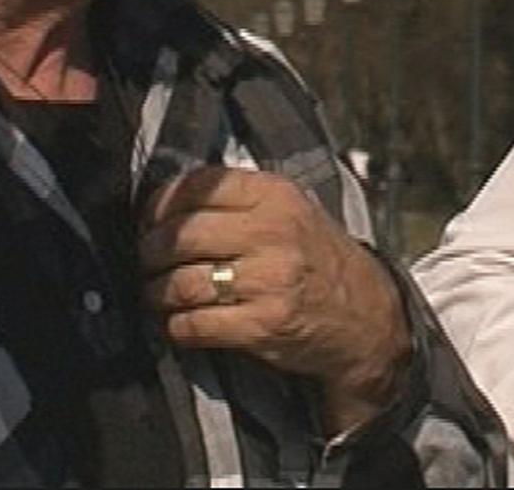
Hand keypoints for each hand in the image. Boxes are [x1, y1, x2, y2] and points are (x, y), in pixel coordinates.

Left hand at [139, 167, 410, 433]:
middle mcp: (272, 233)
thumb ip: (239, 199)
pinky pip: (195, 325)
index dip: (159, 204)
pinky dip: (175, 327)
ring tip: (156, 295)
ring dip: (156, 293)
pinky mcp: (264, 325)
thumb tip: (167, 202)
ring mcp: (269, 280)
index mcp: (274, 195)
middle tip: (146, 261)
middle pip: (180, 235)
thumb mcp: (291, 210)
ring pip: (180, 283)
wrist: (367, 316)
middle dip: (150, 252)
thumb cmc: (316, 259)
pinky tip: (178, 324)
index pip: (197, 186)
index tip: (148, 219)